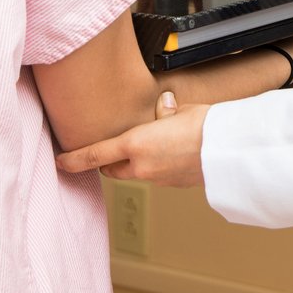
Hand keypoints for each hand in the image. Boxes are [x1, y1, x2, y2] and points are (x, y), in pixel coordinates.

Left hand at [59, 92, 208, 185]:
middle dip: (109, 163)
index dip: (74, 160)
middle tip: (112, 151)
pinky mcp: (174, 185)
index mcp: (136, 144)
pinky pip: (157, 176)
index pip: (95, 155)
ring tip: (155, 147)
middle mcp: (142, 166)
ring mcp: (158, 179)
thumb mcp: (182, 110)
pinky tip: (174, 155)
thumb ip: (166, 112)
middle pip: (113, 169)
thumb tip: (165, 107)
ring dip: (137, 164)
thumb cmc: (207, 126)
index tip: (61, 162)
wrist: (231, 151)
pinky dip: (158, 167)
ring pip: (136, 173)